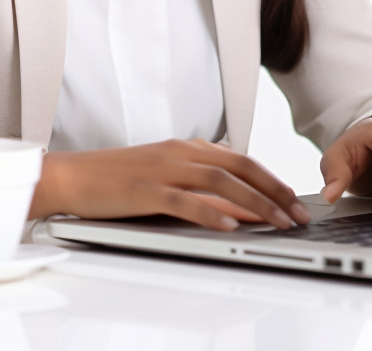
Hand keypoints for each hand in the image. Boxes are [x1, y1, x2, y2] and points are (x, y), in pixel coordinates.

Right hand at [29, 139, 311, 230]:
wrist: (73, 175)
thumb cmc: (117, 178)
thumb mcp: (163, 174)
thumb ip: (197, 183)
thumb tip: (235, 203)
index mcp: (186, 147)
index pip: (240, 159)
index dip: (271, 179)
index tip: (294, 199)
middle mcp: (180, 152)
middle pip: (239, 167)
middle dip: (274, 190)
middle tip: (298, 214)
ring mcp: (164, 169)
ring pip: (220, 182)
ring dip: (254, 203)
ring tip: (277, 222)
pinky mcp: (146, 189)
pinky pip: (186, 201)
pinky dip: (212, 212)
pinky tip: (230, 225)